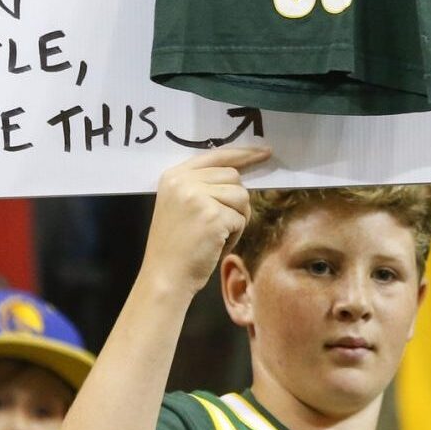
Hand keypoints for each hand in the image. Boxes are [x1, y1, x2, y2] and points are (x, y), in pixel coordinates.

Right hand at [137, 147, 268, 296]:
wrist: (165, 276)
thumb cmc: (177, 247)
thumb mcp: (180, 205)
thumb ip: (202, 186)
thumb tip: (240, 175)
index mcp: (174, 175)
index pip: (217, 155)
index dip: (244, 154)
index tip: (265, 153)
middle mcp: (183, 181)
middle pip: (233, 177)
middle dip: (235, 202)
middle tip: (220, 224)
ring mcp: (197, 196)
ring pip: (241, 197)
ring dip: (237, 219)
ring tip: (216, 235)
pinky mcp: (213, 215)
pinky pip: (241, 218)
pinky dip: (235, 235)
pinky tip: (217, 245)